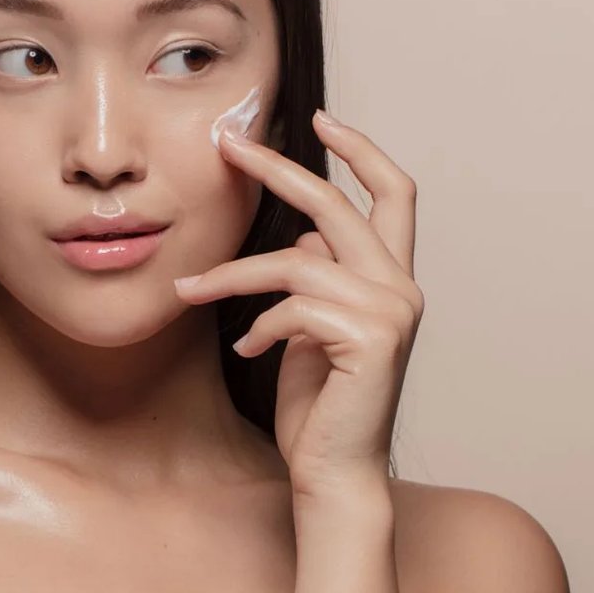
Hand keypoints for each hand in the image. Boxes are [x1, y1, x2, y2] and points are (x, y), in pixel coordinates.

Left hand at [172, 108, 422, 494]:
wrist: (334, 475)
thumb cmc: (319, 407)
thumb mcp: (311, 328)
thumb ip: (319, 276)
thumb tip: (307, 233)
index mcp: (393, 279)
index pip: (394, 194)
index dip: (361, 150)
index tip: (318, 117)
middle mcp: (402, 288)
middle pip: (338, 203)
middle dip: (278, 168)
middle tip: (228, 146)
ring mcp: (392, 312)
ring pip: (298, 259)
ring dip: (233, 274)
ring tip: (191, 289)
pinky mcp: (371, 338)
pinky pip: (294, 306)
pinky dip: (259, 325)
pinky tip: (247, 351)